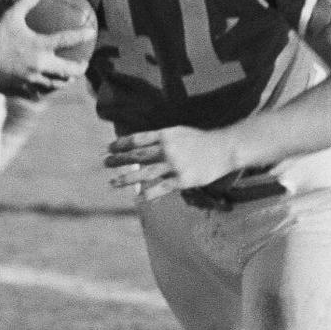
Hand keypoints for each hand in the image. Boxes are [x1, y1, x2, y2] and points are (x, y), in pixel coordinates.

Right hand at [0, 0, 91, 98]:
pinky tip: (45, 89)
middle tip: (83, 65)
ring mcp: (30, 80)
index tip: (92, 33)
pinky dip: (44, 91)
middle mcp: (39, 65)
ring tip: (67, 78)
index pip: (67, 40)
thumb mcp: (10, 15)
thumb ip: (25, 3)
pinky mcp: (20, 90)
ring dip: (64, 81)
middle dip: (79, 68)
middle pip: (68, 71)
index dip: (82, 35)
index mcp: (40, 46)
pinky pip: (37, 94)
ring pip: (54, 85)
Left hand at [105, 127, 239, 201]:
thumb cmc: (202, 140)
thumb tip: (141, 148)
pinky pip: (161, 188)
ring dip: (126, 178)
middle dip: (119, 159)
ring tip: (113, 182)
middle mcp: (167, 149)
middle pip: (137, 155)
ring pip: (145, 173)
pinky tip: (138, 196)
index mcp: (165, 134)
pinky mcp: (182, 180)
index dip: (121, 143)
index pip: (137, 139)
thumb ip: (162, 140)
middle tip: (105, 162)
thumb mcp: (180, 133)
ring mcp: (174, 165)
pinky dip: (148, 192)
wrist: (225, 148)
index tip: (109, 147)